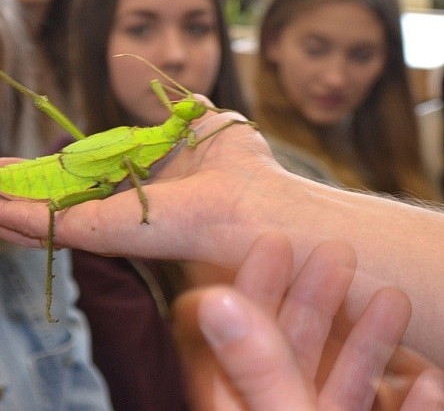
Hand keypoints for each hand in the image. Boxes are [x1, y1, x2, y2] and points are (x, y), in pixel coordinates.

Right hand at [0, 110, 278, 262]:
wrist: (261, 203)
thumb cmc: (240, 168)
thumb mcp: (199, 122)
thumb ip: (174, 105)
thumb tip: (166, 84)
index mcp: (121, 187)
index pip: (62, 184)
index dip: (26, 176)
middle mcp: (104, 211)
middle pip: (35, 206)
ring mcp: (98, 226)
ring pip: (27, 221)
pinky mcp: (98, 233)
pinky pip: (41, 225)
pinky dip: (1, 215)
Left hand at [174, 233, 443, 410]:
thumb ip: (256, 368)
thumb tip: (213, 300)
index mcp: (239, 407)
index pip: (236, 339)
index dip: (252, 286)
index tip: (273, 240)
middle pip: (290, 351)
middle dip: (316, 299)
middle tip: (336, 250)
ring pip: (340, 384)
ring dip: (371, 343)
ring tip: (392, 297)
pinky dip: (405, 403)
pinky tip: (425, 377)